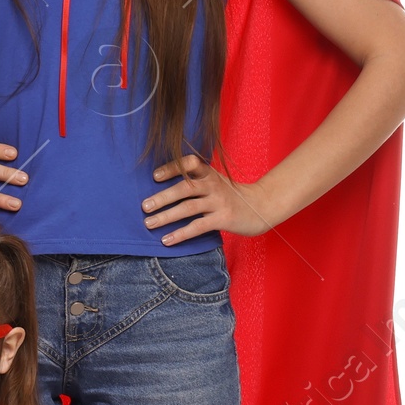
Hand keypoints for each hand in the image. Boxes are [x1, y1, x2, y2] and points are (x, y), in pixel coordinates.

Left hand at [142, 155, 277, 243]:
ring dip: (166, 216)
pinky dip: (180, 234)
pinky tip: (166, 240)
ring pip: (188, 208)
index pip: (190, 164)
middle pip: (185, 188)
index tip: (155, 176)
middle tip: (144, 206)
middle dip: (162, 197)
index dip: (172, 168)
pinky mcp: (223, 219)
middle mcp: (213, 185)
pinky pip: (198, 226)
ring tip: (149, 223)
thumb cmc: (229, 196)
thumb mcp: (215, 182)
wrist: (261, 206)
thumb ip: (195, 182)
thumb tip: (159, 191)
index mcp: (209, 173)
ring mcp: (219, 202)